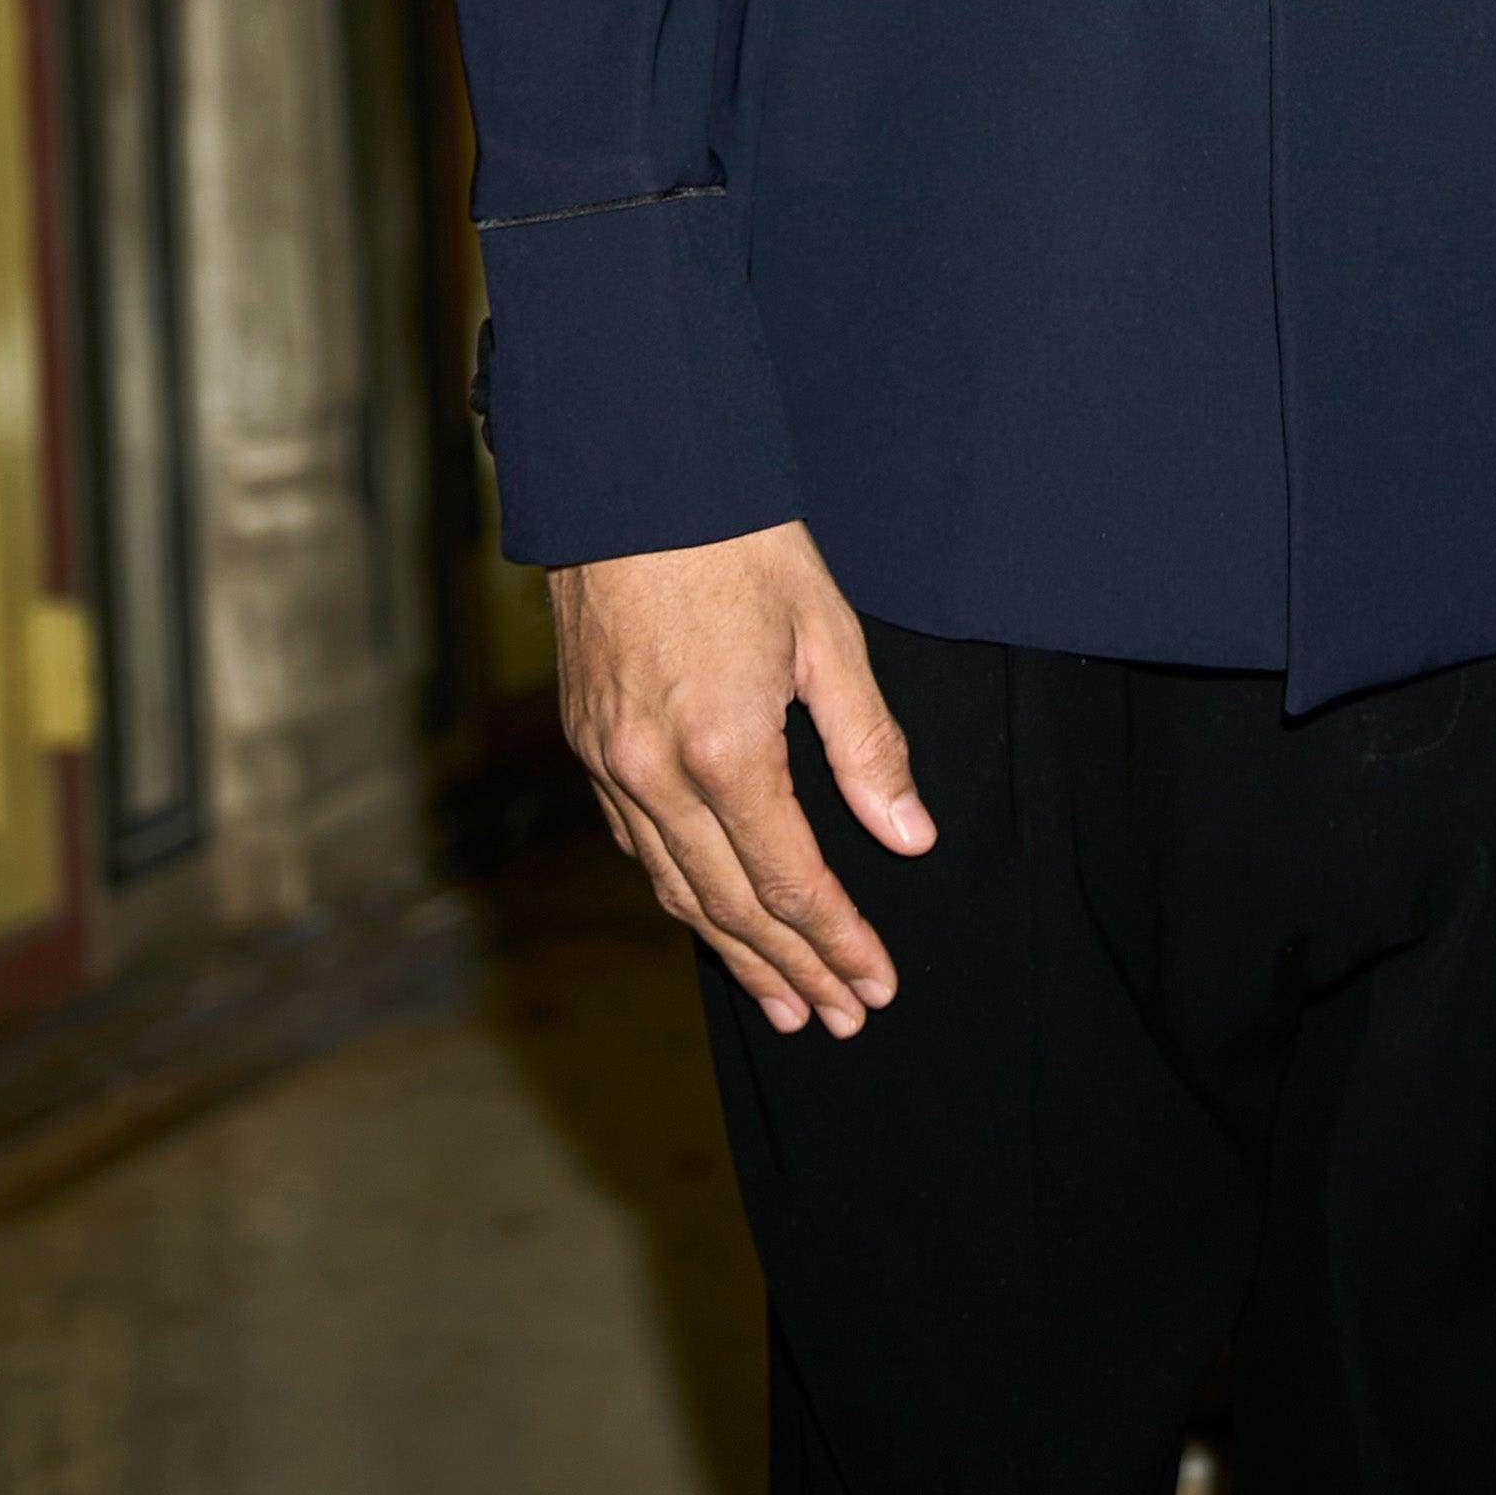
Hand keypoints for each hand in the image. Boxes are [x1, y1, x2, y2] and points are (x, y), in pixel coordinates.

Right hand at [551, 520, 935, 1037]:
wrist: (632, 475)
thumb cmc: (739, 543)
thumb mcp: (828, 632)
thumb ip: (869, 746)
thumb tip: (908, 837)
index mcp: (724, 750)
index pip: (791, 881)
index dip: (838, 941)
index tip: (877, 985)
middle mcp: (654, 774)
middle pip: (731, 906)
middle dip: (792, 970)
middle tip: (841, 1018)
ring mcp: (610, 764)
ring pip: (676, 890)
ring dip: (734, 953)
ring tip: (784, 1003)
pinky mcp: (587, 745)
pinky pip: (637, 848)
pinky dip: (682, 896)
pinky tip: (713, 918)